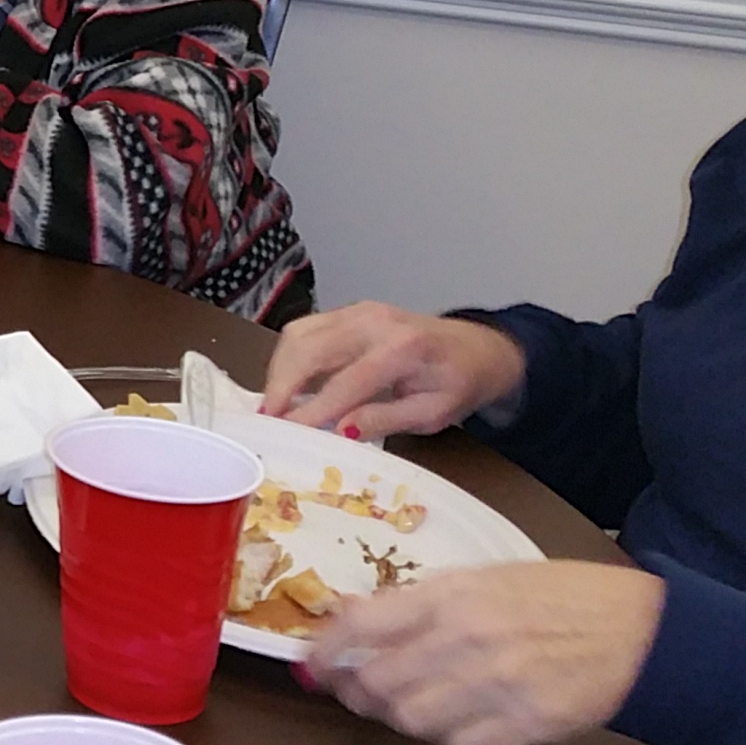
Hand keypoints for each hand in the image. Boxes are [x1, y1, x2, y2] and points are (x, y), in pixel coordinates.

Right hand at [261, 301, 526, 438]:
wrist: (478, 349)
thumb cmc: (458, 384)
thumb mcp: (432, 413)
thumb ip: (385, 419)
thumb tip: (341, 431)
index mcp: (402, 349)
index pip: (345, 383)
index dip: (312, 410)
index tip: (286, 433)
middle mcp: (374, 321)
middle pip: (310, 349)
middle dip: (282, 386)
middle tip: (267, 420)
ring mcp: (358, 310)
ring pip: (299, 334)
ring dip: (279, 370)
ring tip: (274, 404)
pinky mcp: (348, 311)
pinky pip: (305, 329)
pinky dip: (289, 357)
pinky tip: (288, 383)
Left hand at [309, 560, 665, 744]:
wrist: (639, 629)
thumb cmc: (556, 596)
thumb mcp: (483, 577)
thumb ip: (418, 600)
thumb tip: (351, 617)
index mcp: (450, 595)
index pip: (360, 625)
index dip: (325, 650)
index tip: (312, 663)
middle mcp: (465, 640)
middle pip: (377, 683)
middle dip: (357, 692)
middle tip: (355, 691)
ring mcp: (497, 686)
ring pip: (412, 720)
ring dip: (401, 718)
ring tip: (409, 705)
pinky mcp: (527, 725)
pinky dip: (451, 740)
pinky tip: (460, 722)